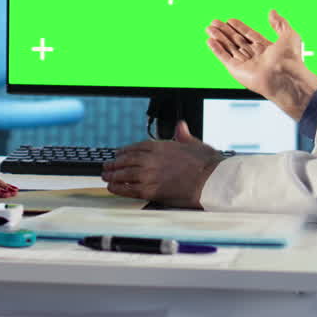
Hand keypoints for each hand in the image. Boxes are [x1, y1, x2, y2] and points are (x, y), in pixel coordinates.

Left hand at [101, 121, 224, 208]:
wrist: (210, 179)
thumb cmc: (205, 163)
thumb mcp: (194, 143)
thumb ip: (183, 135)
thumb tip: (181, 126)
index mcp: (159, 146)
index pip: (135, 147)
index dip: (124, 151)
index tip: (118, 154)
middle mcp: (150, 159)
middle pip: (126, 160)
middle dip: (115, 163)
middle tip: (107, 166)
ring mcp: (148, 175)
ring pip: (124, 174)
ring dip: (113, 175)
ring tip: (106, 177)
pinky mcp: (150, 190)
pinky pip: (128, 189)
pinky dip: (118, 188)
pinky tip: (112, 187)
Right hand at [206, 10, 316, 120]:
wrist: (286, 77)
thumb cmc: (291, 59)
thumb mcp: (289, 34)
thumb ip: (279, 22)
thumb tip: (272, 11)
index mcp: (266, 48)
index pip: (249, 35)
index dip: (239, 27)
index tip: (230, 20)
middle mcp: (254, 56)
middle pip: (236, 40)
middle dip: (225, 31)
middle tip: (214, 22)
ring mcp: (245, 64)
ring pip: (229, 47)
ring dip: (218, 37)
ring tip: (209, 28)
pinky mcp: (237, 71)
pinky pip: (224, 58)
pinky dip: (216, 49)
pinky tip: (210, 40)